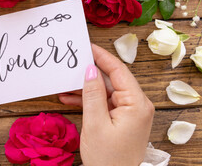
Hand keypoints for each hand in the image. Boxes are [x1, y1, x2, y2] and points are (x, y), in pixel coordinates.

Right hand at [59, 44, 154, 165]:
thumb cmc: (107, 158)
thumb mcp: (96, 123)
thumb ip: (92, 94)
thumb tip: (89, 69)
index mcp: (136, 103)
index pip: (118, 70)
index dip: (101, 56)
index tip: (86, 45)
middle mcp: (137, 104)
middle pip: (111, 79)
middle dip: (89, 72)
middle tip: (71, 63)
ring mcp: (129, 111)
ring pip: (105, 91)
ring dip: (85, 88)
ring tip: (64, 83)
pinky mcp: (121, 118)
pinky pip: (104, 102)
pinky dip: (88, 100)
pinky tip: (69, 98)